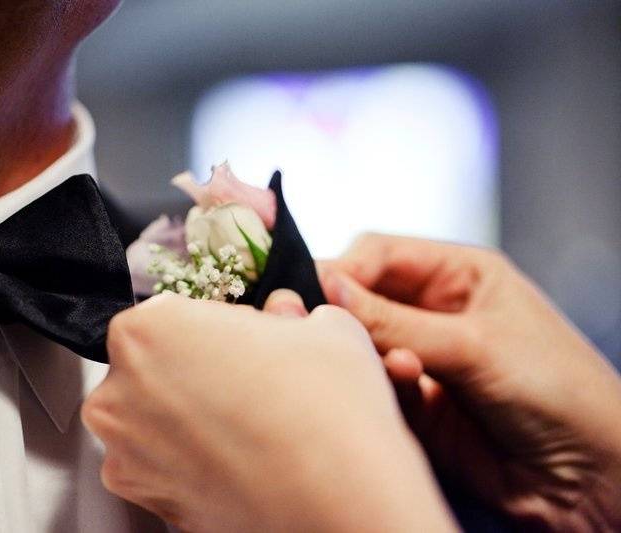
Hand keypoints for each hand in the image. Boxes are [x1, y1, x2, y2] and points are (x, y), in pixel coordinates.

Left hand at [81, 292, 455, 531]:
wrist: (344, 501)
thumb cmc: (328, 409)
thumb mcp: (323, 327)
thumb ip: (288, 314)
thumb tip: (287, 318)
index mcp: (148, 328)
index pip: (172, 312)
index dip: (213, 326)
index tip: (240, 340)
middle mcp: (120, 389)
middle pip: (154, 364)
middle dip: (195, 369)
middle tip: (249, 381)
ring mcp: (125, 451)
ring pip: (154, 415)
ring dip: (189, 415)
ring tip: (250, 423)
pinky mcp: (144, 499)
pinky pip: (160, 463)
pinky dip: (189, 459)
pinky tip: (238, 457)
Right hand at [319, 233, 620, 529]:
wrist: (593, 478)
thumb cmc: (557, 389)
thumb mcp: (474, 343)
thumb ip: (395, 319)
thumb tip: (327, 285)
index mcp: (459, 274)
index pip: (380, 254)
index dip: (344, 269)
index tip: (313, 290)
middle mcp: (436, 311)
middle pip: (365, 297)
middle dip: (345, 312)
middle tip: (317, 326)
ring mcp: (425, 358)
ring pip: (366, 344)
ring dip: (368, 352)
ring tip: (394, 366)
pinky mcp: (418, 404)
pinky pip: (379, 385)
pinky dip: (386, 385)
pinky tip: (409, 387)